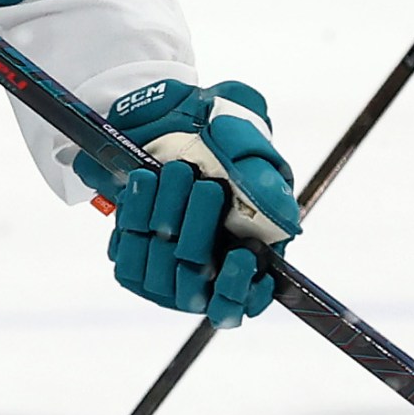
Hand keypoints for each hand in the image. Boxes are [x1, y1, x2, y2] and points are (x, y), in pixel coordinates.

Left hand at [77, 80, 300, 327]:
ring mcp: (165, 268)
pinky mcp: (132, 256)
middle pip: (196, 284)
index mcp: (247, 252)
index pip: (240, 303)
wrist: (163, 111)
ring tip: (173, 173)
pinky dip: (136, 216)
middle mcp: (204, 269)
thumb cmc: (217, 131)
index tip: (241, 255)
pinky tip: (146, 181)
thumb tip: (287, 223)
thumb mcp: (250, 145)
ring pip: (159, 273)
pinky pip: (127, 256)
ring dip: (167, 218)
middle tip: (206, 184)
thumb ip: (267, 183)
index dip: (239, 291)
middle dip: (200, 231)